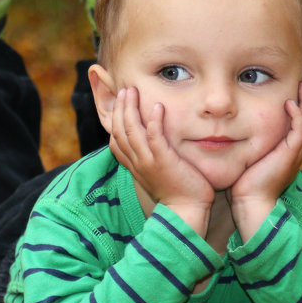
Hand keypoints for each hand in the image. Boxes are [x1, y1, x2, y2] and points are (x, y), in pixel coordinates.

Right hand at [107, 87, 214, 232]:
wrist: (186, 212)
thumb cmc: (177, 192)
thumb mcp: (158, 173)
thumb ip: (153, 157)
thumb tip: (155, 142)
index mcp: (134, 165)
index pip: (115, 140)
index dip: (114, 119)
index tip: (119, 103)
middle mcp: (136, 162)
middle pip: (119, 131)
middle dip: (120, 108)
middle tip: (124, 90)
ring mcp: (148, 162)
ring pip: (131, 131)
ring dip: (131, 109)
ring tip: (132, 92)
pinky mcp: (163, 162)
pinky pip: (154, 138)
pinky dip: (154, 121)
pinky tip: (158, 107)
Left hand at [227, 79, 301, 240]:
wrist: (251, 202)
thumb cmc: (245, 182)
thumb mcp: (251, 153)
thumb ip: (252, 139)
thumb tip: (236, 123)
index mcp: (290, 147)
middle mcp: (297, 149)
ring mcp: (296, 152)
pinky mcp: (290, 156)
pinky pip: (300, 132)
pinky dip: (297, 116)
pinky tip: (290, 103)